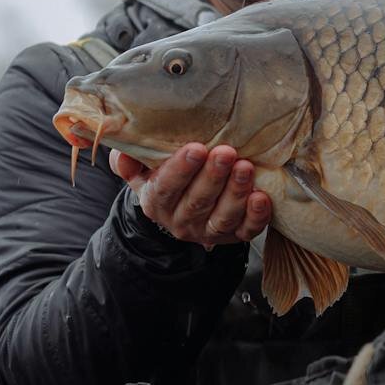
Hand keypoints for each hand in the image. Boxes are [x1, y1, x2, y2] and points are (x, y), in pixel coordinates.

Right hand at [112, 144, 271, 247]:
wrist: (183, 208)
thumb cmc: (165, 177)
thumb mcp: (142, 170)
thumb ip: (129, 161)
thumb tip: (123, 154)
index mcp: (156, 202)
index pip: (165, 188)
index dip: (180, 170)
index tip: (196, 148)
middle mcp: (181, 221)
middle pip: (198, 201)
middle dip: (213, 176)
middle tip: (226, 152)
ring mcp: (209, 231)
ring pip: (223, 216)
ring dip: (235, 192)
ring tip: (245, 168)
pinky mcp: (234, 236)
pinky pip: (246, 230)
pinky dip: (256, 216)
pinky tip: (261, 197)